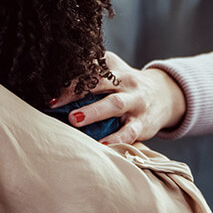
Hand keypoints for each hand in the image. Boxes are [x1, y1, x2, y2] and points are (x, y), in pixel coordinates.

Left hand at [55, 52, 185, 143]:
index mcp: (113, 66)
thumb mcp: (112, 73)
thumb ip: (88, 77)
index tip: (47, 85)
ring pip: (115, 104)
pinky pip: (129, 131)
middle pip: (100, 81)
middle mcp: (125, 81)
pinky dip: (115, 139)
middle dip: (77, 91)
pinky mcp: (142, 122)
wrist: (164, 96)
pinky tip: (102, 146)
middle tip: (55, 102)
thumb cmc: (124, 87)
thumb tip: (50, 88)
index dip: (70, 75)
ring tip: (74, 120)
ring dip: (93, 112)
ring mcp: (135, 101)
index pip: (90, 66)